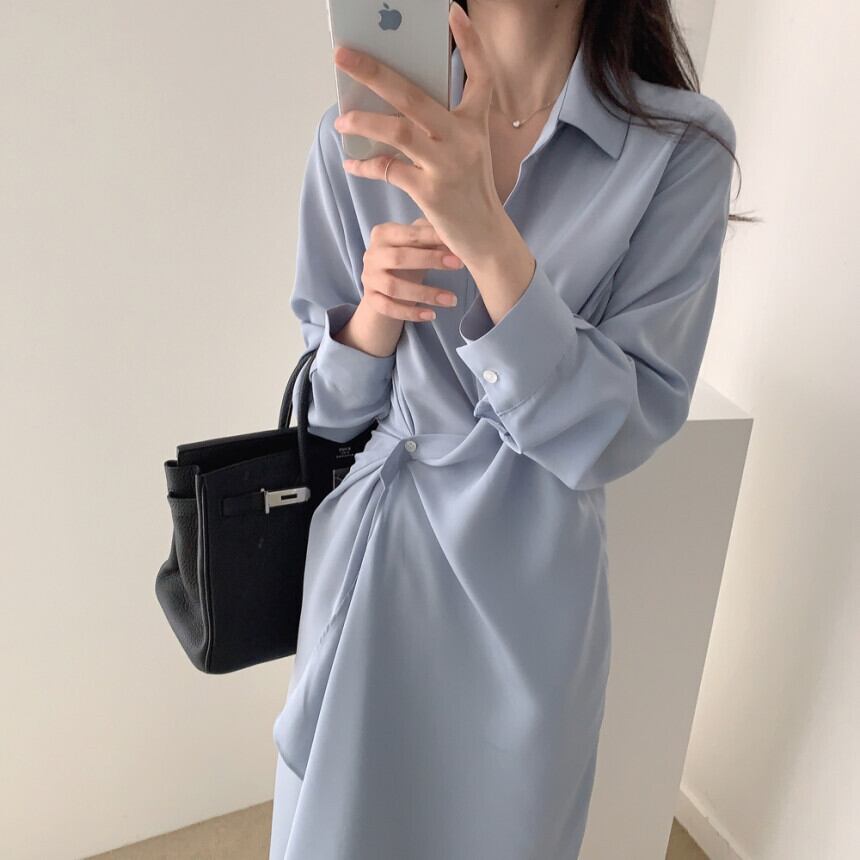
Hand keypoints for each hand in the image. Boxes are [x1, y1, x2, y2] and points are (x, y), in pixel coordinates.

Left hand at [332, 2, 509, 269]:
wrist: (484, 236)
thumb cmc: (468, 189)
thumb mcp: (464, 151)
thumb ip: (438, 126)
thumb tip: (387, 103)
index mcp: (475, 123)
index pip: (479, 75)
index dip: (469, 43)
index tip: (451, 12)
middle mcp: (464, 139)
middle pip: (414, 95)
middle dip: (374, 72)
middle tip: (342, 55)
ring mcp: (448, 164)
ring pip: (398, 130)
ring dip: (363, 121)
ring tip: (342, 119)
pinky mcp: (432, 192)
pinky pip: (389, 169)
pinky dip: (366, 164)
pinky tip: (352, 161)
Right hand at [361, 217, 462, 321]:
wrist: (383, 281)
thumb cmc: (407, 256)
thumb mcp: (417, 244)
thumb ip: (432, 237)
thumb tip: (455, 239)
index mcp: (384, 233)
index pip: (410, 234)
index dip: (434, 239)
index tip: (457, 244)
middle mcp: (372, 255)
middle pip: (399, 258)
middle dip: (431, 261)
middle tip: (459, 265)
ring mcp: (369, 278)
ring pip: (394, 287)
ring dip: (425, 294)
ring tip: (452, 300)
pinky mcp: (371, 299)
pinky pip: (389, 308)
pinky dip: (411, 313)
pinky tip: (432, 315)